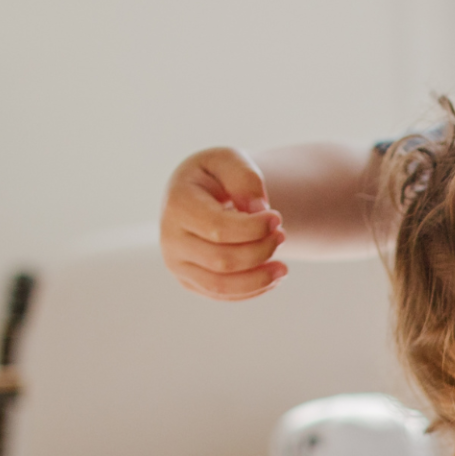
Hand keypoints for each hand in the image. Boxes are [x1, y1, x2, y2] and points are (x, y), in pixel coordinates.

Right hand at [161, 147, 287, 299]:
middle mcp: (170, 238)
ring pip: (220, 285)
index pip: (219, 229)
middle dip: (261, 251)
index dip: (255, 228)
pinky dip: (253, 289)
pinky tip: (272, 276)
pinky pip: (223, 295)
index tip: (278, 217)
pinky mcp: (190, 281)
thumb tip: (257, 209)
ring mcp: (178, 263)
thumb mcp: (231, 160)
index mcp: (177, 205)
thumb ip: (245, 177)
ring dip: (259, 279)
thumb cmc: (220, 176)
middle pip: (222, 260)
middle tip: (283, 236)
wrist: (203, 194)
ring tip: (284, 267)